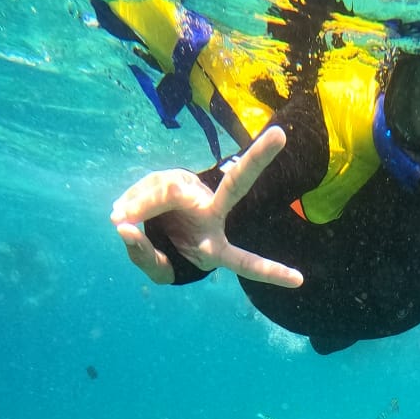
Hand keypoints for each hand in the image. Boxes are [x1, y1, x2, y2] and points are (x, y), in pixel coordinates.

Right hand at [110, 125, 303, 288]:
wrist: (151, 231)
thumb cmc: (163, 254)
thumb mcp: (156, 269)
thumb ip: (143, 255)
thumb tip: (124, 226)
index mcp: (215, 249)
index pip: (244, 263)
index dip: (270, 273)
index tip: (300, 282)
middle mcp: (212, 215)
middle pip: (235, 186)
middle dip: (258, 160)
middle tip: (280, 136)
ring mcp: (194, 194)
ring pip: (165, 193)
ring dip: (138, 208)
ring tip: (119, 222)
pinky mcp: (172, 181)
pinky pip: (150, 187)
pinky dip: (130, 202)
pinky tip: (119, 214)